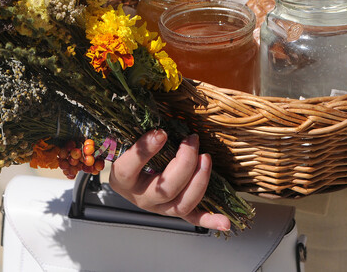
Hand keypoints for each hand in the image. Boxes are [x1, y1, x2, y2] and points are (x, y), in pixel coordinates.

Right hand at [109, 129, 230, 230]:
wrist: (130, 176)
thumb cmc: (128, 154)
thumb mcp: (124, 142)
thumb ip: (136, 134)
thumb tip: (158, 126)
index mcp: (123, 179)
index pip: (128, 168)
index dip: (145, 151)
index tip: (161, 132)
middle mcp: (141, 197)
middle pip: (165, 188)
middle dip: (185, 163)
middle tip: (191, 140)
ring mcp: (159, 207)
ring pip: (182, 204)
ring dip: (199, 181)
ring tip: (205, 159)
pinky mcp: (173, 210)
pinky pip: (193, 218)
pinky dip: (209, 220)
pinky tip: (224, 221)